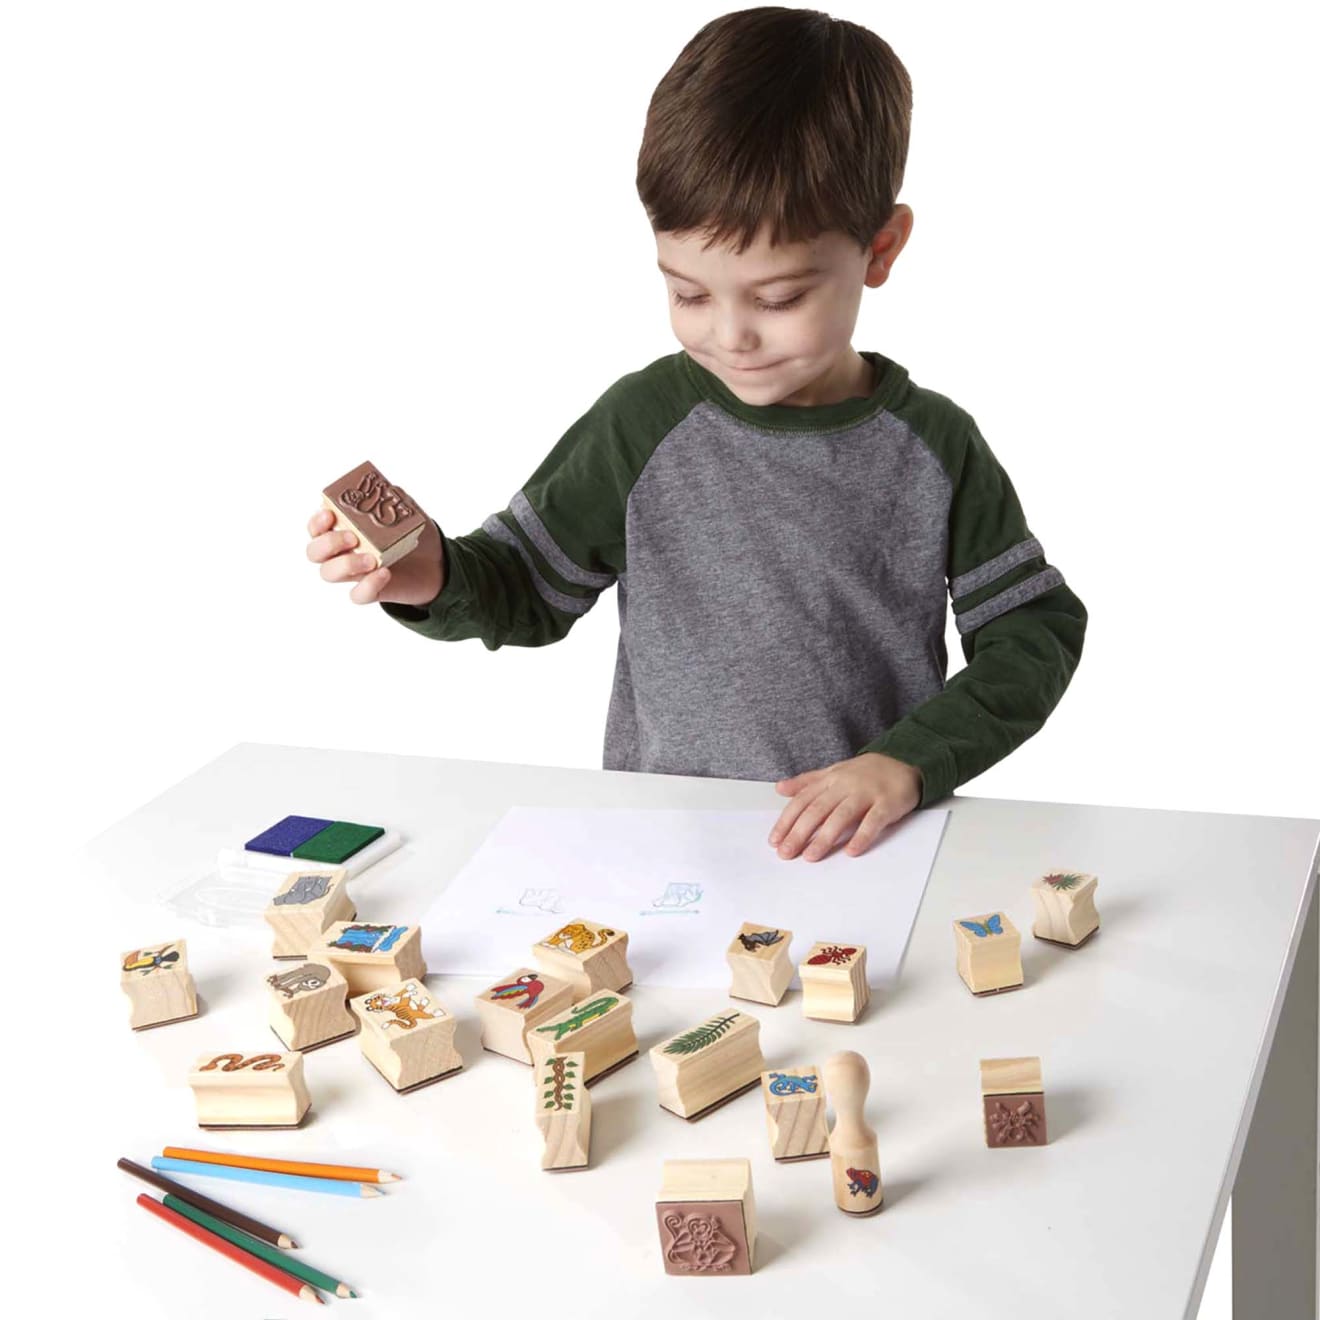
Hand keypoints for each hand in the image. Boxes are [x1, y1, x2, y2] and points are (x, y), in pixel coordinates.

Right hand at [305, 507, 445, 605]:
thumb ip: (396, 499)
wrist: (436, 564)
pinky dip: (367, 586)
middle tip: (352, 537)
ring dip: (344, 565)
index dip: (317, 521)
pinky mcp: (371, 590)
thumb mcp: (407, 512)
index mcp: (344, 529)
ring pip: (329, 574)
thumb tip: (390, 488)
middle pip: (314, 552)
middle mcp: (342, 552)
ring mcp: (354, 572)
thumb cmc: (412, 535)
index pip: (316, 527)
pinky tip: (384, 573)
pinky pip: (357, 595)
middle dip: (328, 543)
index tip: (330, 513)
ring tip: (370, 558)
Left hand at [769, 752, 921, 860]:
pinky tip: (851, 852)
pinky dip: (862, 836)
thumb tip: (779, 789)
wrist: (903, 761)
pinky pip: (873, 821)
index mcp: (830, 779)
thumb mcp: (833, 772)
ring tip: (811, 856)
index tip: (775, 841)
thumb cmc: (865, 772)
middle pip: (818, 810)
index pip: (802, 801)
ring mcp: (866, 794)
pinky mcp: (887, 803)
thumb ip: (807, 782)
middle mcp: (845, 785)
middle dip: (799, 833)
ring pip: (842, 816)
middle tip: (786, 853)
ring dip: (825, 837)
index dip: (787, 821)